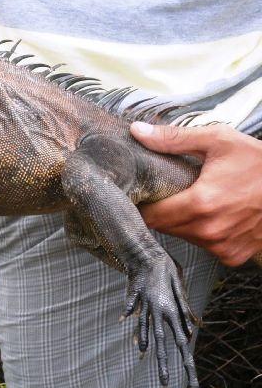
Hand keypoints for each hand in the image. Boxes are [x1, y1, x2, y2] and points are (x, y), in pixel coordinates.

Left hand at [131, 121, 261, 265]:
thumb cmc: (260, 162)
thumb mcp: (218, 141)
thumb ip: (174, 139)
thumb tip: (138, 132)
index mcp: (201, 203)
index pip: (150, 215)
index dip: (142, 203)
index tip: (141, 192)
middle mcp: (210, 231)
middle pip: (163, 228)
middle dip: (159, 211)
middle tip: (164, 192)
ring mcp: (222, 246)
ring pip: (182, 237)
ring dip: (179, 222)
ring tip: (189, 199)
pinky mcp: (233, 255)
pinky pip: (204, 246)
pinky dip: (202, 232)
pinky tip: (211, 215)